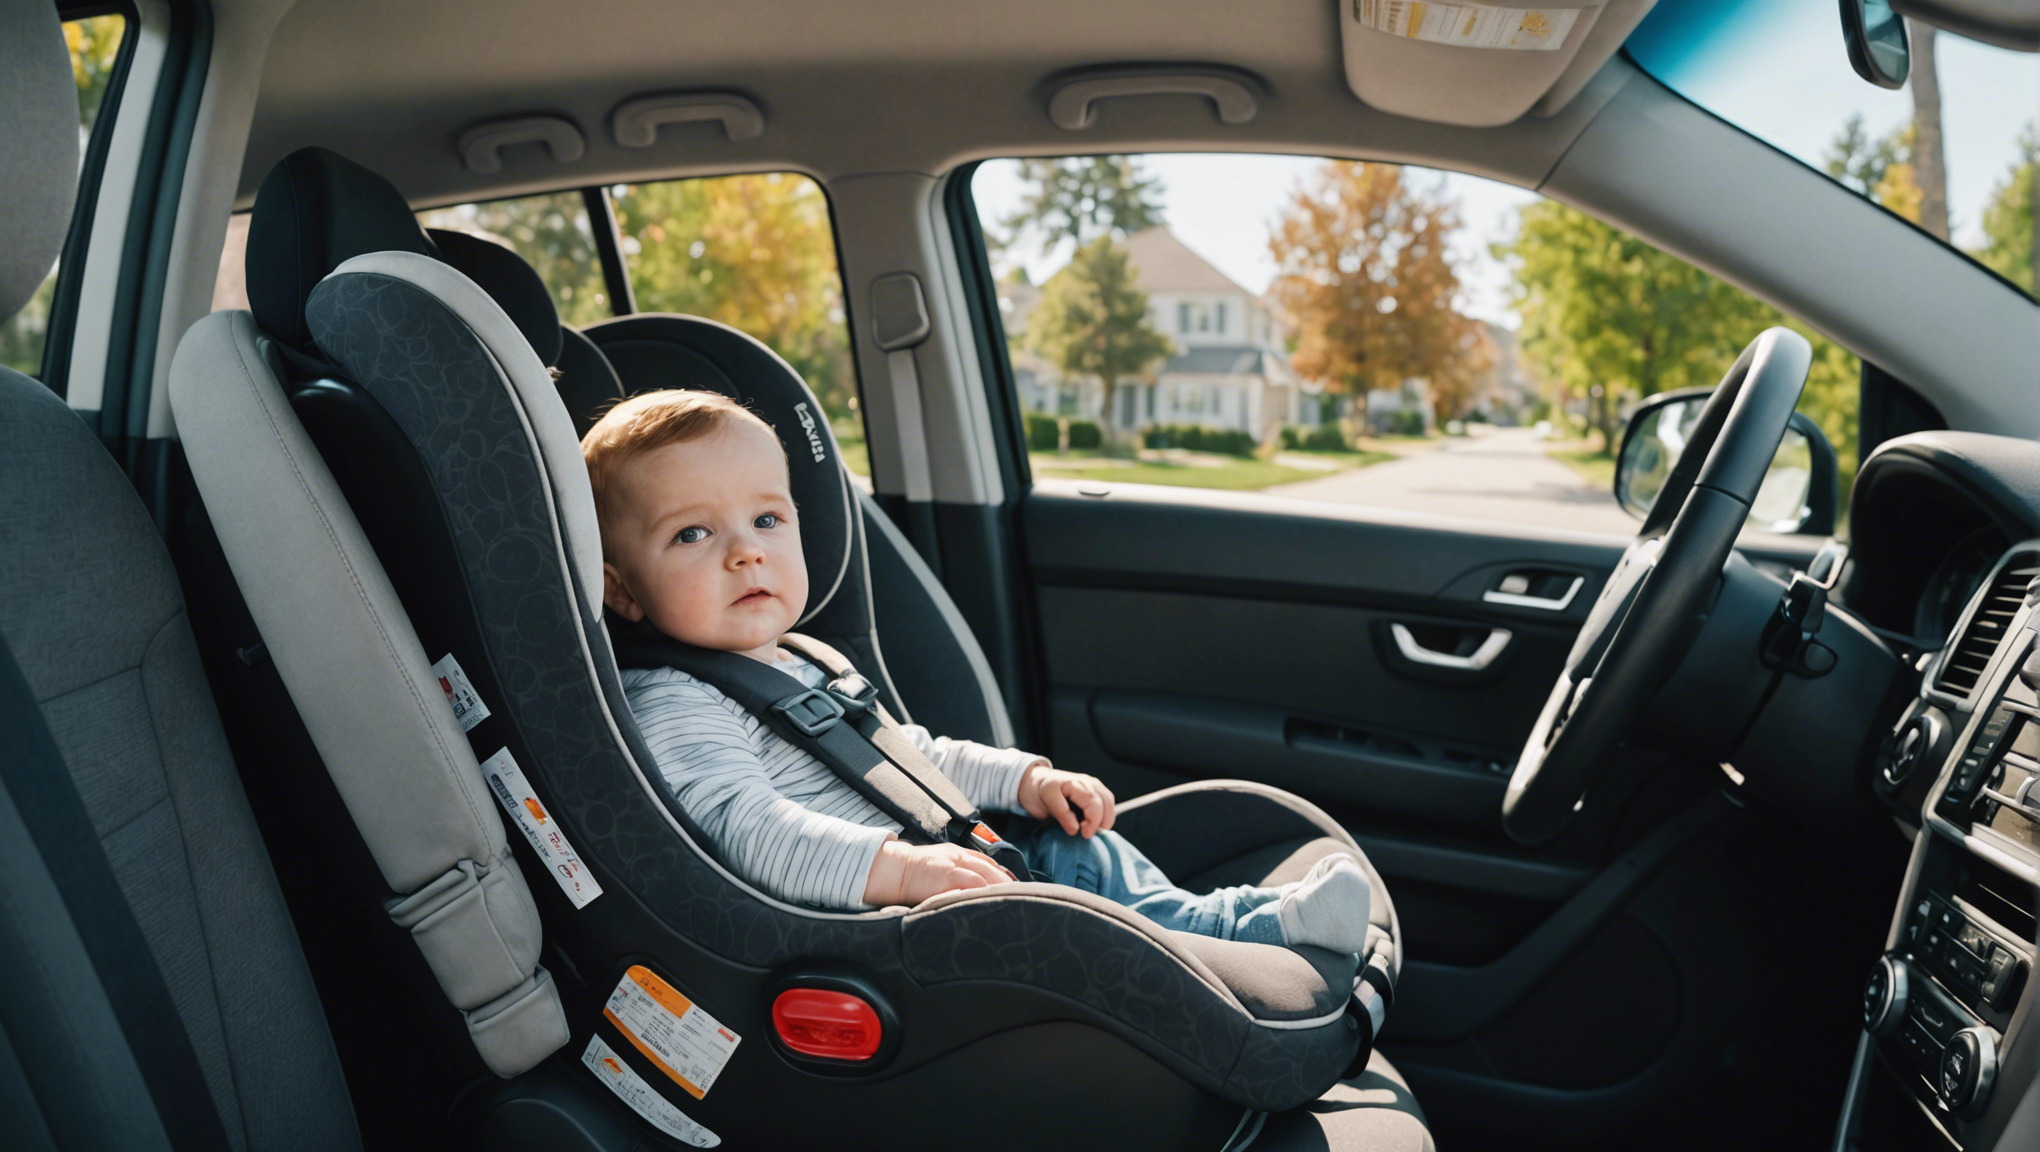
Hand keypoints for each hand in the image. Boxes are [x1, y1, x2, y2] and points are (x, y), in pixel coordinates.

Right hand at [862, 838, 1014, 905]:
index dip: (1002, 873)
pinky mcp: (944, 876)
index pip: (986, 861)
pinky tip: (991, 897)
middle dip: (1006, 881)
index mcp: (957, 853)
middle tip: (1021, 894)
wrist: (895, 869)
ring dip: (999, 886)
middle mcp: (958, 856)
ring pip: (983, 874)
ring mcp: (952, 865)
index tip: (1015, 884)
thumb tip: (974, 884)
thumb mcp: (940, 863)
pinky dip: (981, 888)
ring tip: (1011, 898)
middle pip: (990, 868)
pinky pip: (968, 881)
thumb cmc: (916, 871)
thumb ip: (956, 869)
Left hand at [1017, 762, 1115, 837]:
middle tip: (1088, 835)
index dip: (1093, 821)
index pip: (1091, 802)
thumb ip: (1061, 815)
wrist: (1037, 782)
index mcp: (1070, 783)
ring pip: (1108, 799)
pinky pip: (1107, 799)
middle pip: (1103, 800)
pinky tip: (1098, 823)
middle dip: (1100, 821)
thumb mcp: (1044, 804)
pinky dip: (1106, 812)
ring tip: (1096, 831)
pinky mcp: (1095, 786)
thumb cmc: (1039, 794)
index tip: (1085, 835)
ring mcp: (1090, 782)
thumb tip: (1076, 830)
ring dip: (1107, 818)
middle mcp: (1083, 780)